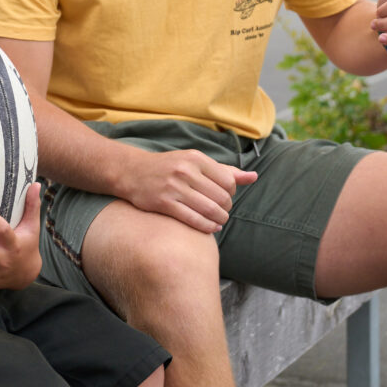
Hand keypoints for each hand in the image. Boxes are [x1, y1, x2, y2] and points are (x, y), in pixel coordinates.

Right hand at [119, 149, 257, 233]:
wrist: (133, 172)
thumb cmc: (169, 167)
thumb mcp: (195, 162)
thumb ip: (225, 170)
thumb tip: (254, 177)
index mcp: (195, 158)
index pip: (228, 181)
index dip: (231, 193)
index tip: (225, 197)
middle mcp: (186, 171)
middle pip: (221, 197)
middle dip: (226, 209)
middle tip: (223, 211)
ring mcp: (174, 188)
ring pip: (210, 210)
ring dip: (220, 220)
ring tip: (219, 221)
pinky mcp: (164, 203)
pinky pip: (194, 220)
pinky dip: (207, 227)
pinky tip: (211, 228)